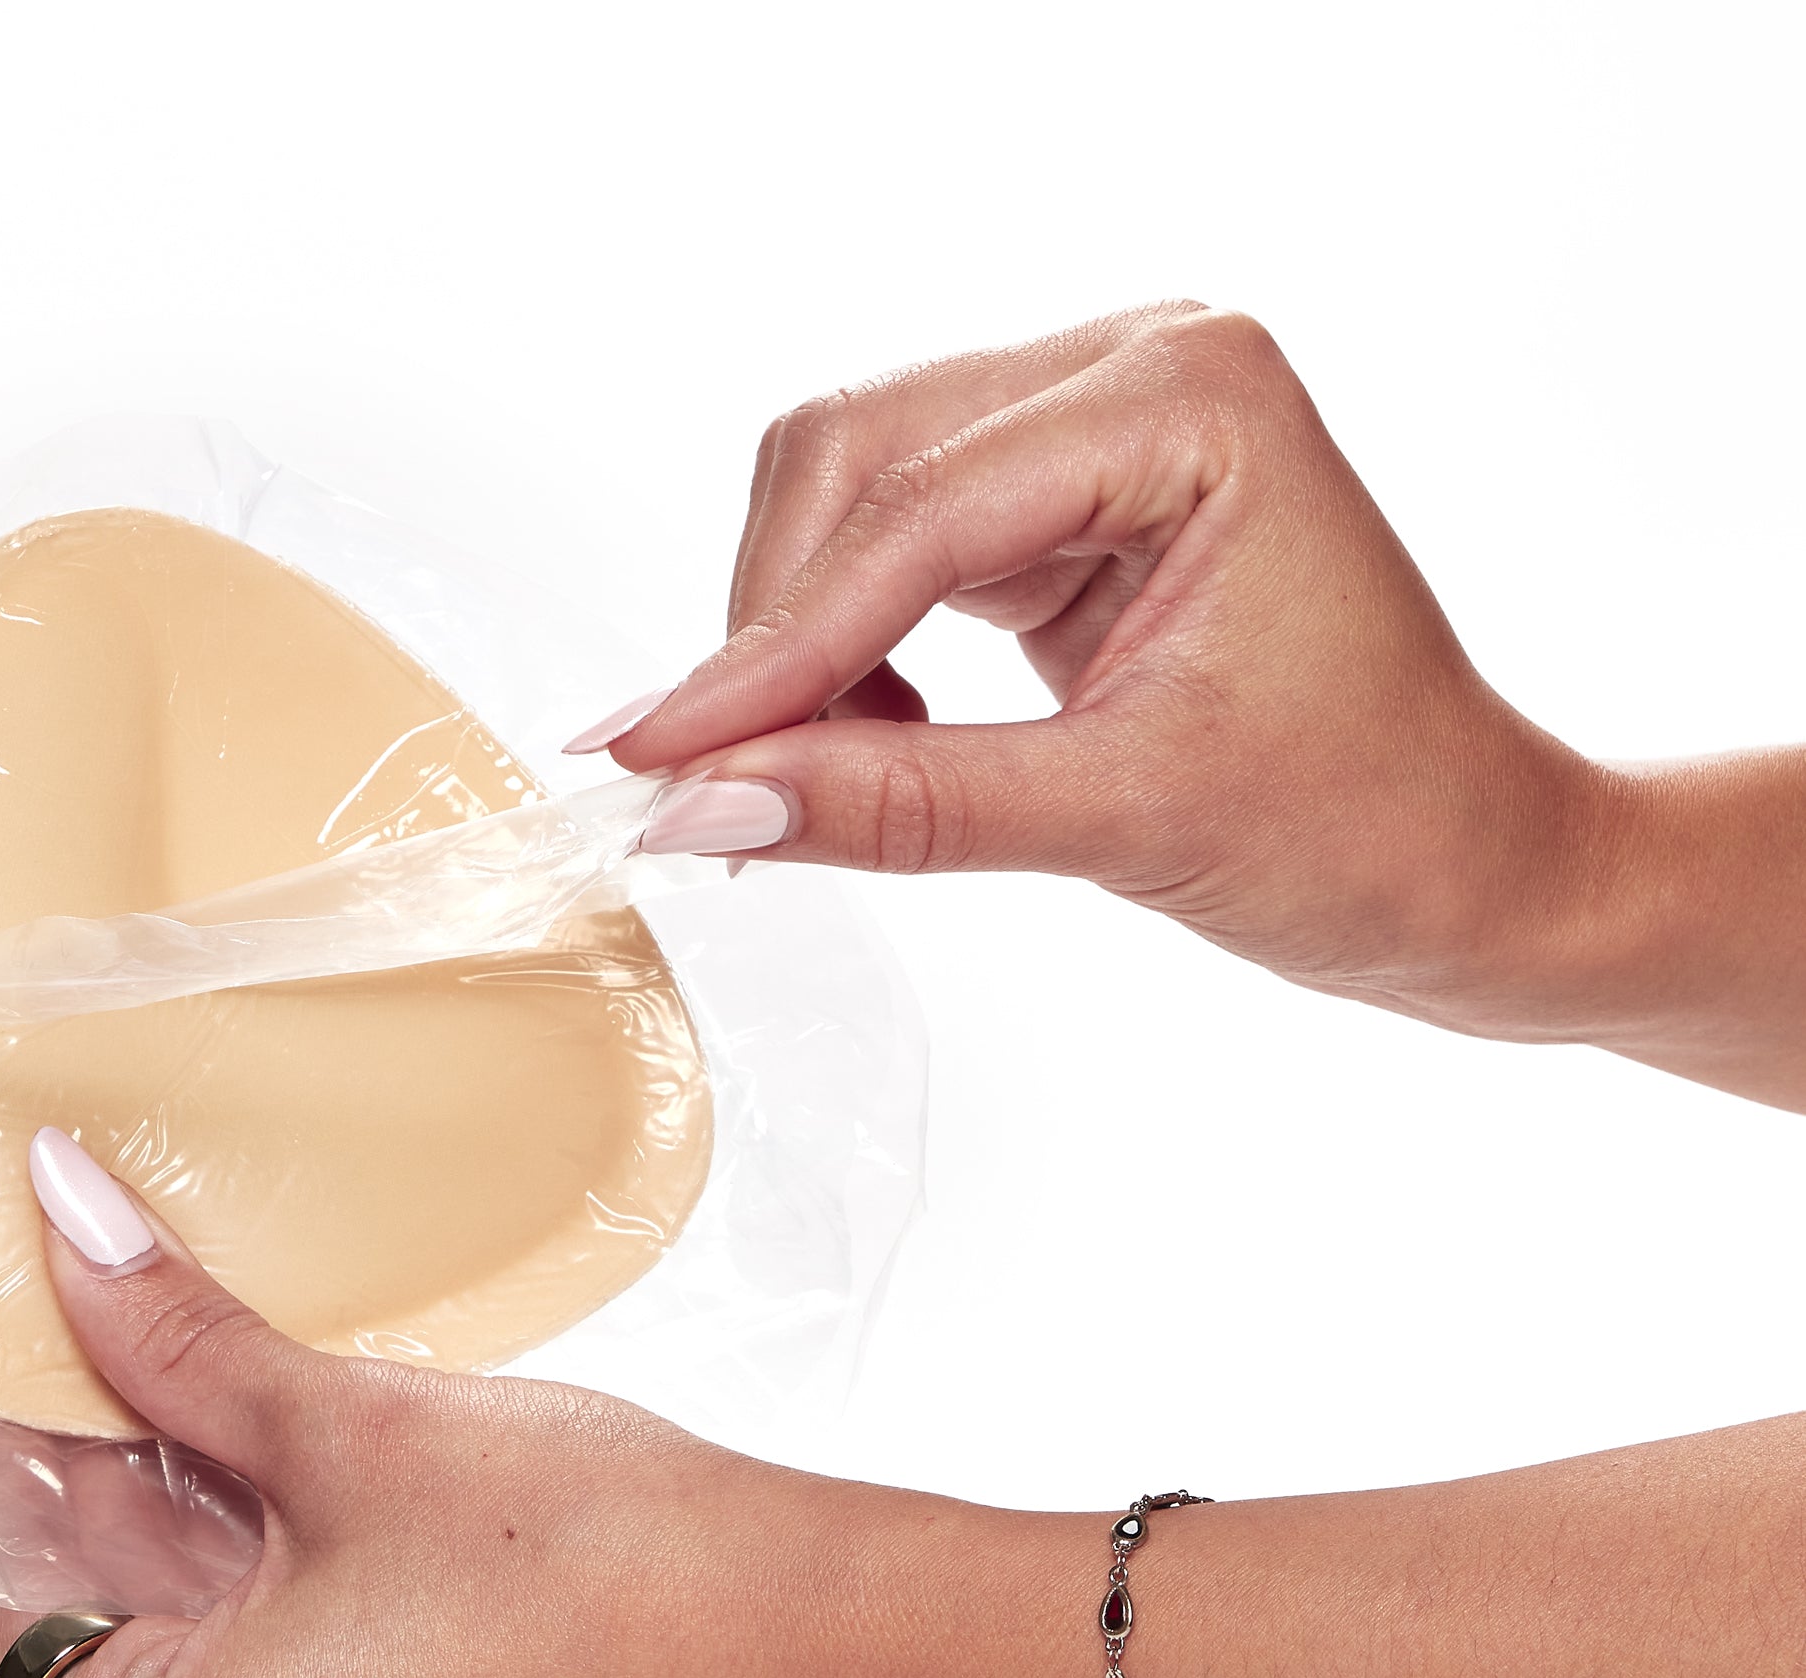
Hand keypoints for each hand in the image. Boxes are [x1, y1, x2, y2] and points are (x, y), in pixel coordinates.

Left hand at [0, 1131, 1029, 1677]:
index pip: (10, 1587)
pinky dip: (283, 1613)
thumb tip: (65, 1219)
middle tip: (130, 1313)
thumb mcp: (355, 1433)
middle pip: (107, 1639)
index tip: (19, 1323)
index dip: (10, 1436)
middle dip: (117, 1478)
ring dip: (205, 1538)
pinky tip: (318, 1487)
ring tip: (229, 1379)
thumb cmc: (600, 1570)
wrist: (825, 1671)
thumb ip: (177, 1338)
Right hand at [608, 302, 1730, 1064]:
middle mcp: (1137, 366)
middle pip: (851, 454)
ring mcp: (1094, 421)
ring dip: (793, 636)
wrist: (1470, 865)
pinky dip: (838, 644)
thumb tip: (702, 808)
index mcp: (1189, 397)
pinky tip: (857, 737)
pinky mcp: (1063, 495)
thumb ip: (899, 804)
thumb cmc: (1370, 826)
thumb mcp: (1123, 820)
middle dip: (768, 628)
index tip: (651, 762)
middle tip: (701, 786)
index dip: (770, 651)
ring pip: (846, 488)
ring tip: (804, 775)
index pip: (915, 512)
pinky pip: (889, 540)